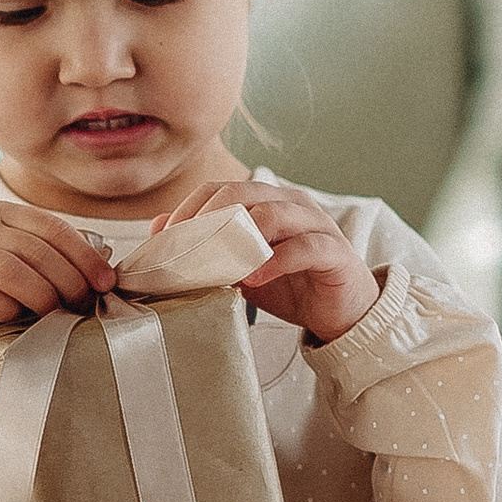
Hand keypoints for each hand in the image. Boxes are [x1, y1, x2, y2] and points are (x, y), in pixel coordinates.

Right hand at [0, 201, 116, 345]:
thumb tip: (96, 275)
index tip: (105, 282)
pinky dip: (4, 310)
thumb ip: (40, 256)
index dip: (84, 255)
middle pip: (34, 250)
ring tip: (53, 315)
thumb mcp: (3, 253)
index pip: (51, 227)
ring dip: (39, 295)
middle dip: (67, 280)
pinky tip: (13, 319)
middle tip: (81, 305)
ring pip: (8, 270)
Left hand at [158, 178, 378, 345]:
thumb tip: (159, 231)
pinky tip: (255, 277)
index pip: (221, 189)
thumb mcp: (241, 269)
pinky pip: (305, 247)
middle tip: (187, 248)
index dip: (191, 208)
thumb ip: (208, 250)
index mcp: (267, 201)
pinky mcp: (335, 252)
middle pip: (244, 193)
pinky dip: (276, 260)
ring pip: (274, 213)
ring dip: (241, 236)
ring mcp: (316, 225)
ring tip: (219, 262)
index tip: (168, 237)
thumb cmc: (291, 286)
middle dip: (209, 217)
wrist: (341, 313)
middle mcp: (292, 204)